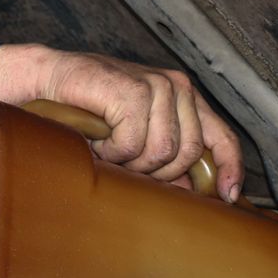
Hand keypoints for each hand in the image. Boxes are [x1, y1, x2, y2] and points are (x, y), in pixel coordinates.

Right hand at [0, 44, 244, 200]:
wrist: (48, 81)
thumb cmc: (90, 109)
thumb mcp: (137, 133)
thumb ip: (167, 153)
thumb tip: (193, 190)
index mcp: (184, 96)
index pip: (222, 136)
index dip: (230, 168)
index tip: (229, 196)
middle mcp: (177, 86)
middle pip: (188, 154)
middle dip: (156, 170)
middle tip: (125, 160)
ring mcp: (157, 86)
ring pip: (162, 152)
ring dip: (130, 160)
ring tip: (110, 147)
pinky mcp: (133, 90)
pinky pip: (134, 144)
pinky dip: (111, 150)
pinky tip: (98, 138)